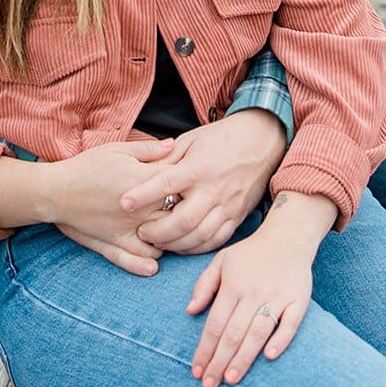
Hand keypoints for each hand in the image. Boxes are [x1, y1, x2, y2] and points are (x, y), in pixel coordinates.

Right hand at [25, 137, 175, 272]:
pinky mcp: (113, 243)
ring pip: (161, 241)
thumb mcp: (118, 150)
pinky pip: (136, 259)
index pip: (179, 182)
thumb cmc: (87, 166)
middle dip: (184, 212)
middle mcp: (138, 207)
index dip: (189, 182)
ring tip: (171, 233)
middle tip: (188, 209)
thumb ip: (148, 149)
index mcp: (141, 179)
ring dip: (169, 239)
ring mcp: (126, 228)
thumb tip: (174, 145)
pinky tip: (154, 262)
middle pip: (175, 213)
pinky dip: (148, 263)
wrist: (55, 190)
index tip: (191, 180)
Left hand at [120, 110, 286, 254]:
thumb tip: (143, 173)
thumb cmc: (222, 138)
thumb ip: (168, 159)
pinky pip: (215, 240)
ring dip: (174, 244)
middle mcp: (213, 189)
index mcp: (199, 167)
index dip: (143, 195)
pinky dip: (196, 248)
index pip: (166, 183)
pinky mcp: (237, 217)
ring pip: (198, 236)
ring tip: (158, 241)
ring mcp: (227, 205)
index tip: (124, 203)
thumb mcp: (192, 140)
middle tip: (141, 232)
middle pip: (182, 221)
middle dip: (157, 231)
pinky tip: (181, 245)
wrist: (261, 141)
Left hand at [186, 191, 334, 386]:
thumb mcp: (222, 260)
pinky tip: (269, 356)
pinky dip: (281, 339)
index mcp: (233, 284)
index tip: (196, 372)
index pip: (214, 323)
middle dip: (219, 361)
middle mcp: (253, 291)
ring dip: (244, 356)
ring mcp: (278, 295)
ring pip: (258, 331)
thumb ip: (204, 285)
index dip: (204, 349)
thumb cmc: (251, 253)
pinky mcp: (299, 299)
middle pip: (233, 332)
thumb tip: (190, 311)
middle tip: (210, 385)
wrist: (288, 236)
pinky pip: (290, 322)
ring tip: (231, 379)